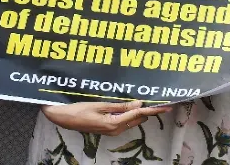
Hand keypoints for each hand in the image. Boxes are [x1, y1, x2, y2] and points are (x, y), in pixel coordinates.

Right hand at [42, 101, 171, 135]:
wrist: (64, 118)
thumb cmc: (80, 109)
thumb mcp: (100, 105)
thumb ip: (120, 106)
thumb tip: (139, 104)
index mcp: (114, 123)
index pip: (139, 114)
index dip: (153, 109)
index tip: (165, 106)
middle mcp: (116, 130)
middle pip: (138, 118)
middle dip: (148, 110)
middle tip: (158, 99)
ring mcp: (112, 131)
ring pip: (132, 120)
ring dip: (139, 111)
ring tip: (148, 100)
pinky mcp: (109, 129)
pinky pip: (125, 121)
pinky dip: (131, 114)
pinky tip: (132, 106)